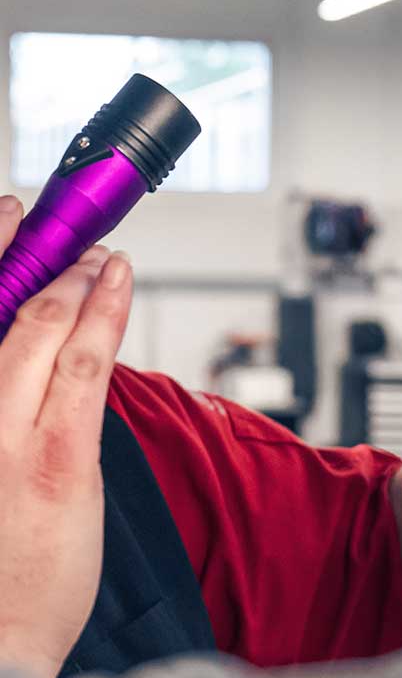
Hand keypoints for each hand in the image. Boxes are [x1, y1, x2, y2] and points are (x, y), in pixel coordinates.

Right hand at [0, 195, 132, 677]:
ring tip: (94, 253)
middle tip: (39, 218)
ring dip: (70, 279)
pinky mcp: (56, 460)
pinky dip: (102, 314)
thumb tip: (13, 369)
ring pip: (36, 329)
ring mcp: (2, 440)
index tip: (0, 228)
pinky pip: (82, 367)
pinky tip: (114, 281)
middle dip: (18, 253)